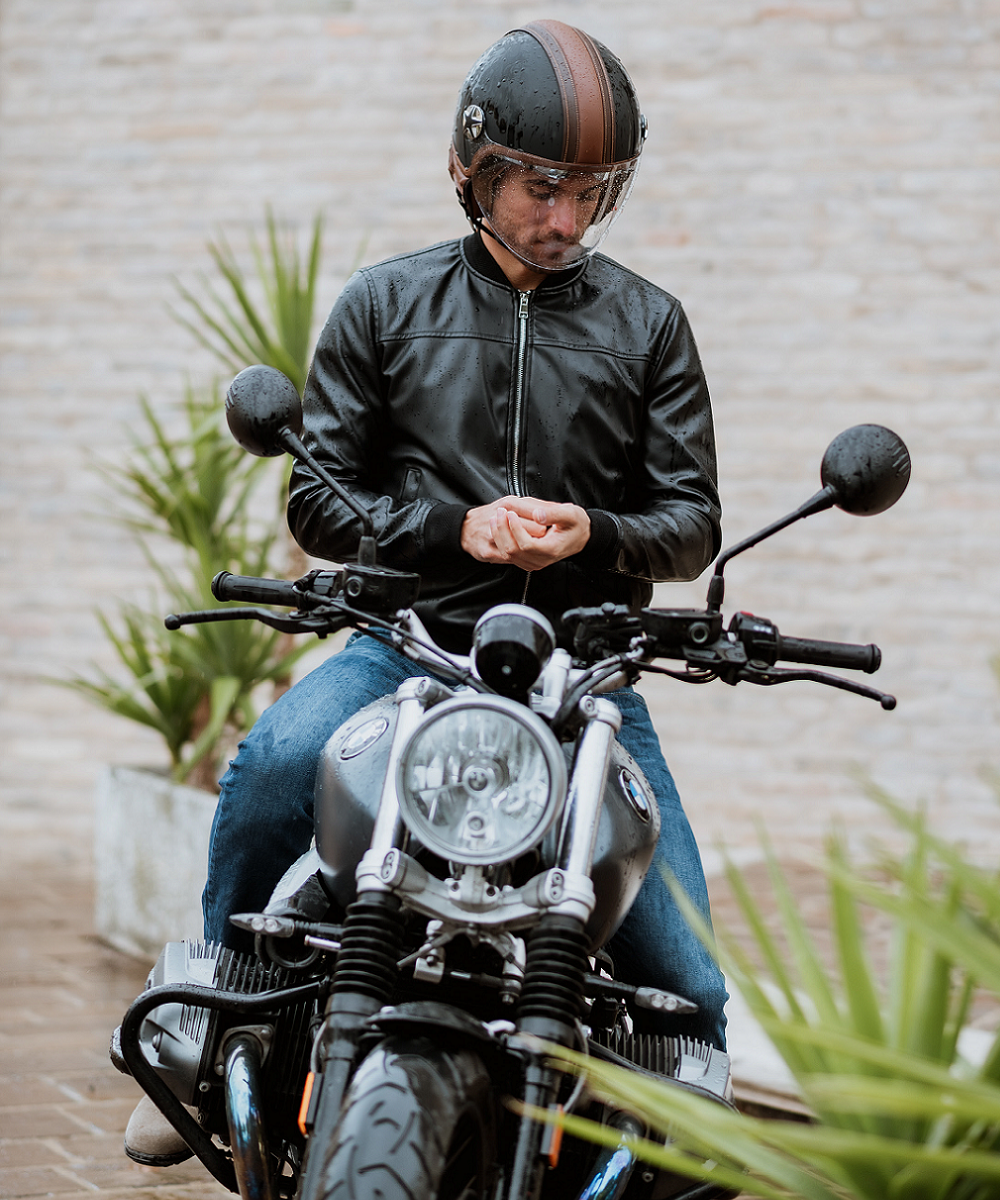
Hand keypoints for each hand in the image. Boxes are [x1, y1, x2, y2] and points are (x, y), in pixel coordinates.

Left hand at [461, 496, 589, 569]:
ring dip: (499, 535)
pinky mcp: (529, 561)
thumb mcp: (570, 514)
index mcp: (552, 549)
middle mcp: (542, 560)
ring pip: (508, 555)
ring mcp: (534, 563)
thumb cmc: (576, 524)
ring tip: (496, 517)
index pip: (526, 544)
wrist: (580, 537)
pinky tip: (500, 527)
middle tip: (499, 512)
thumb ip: (553, 513)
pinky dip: (501, 541)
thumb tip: (537, 514)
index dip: (514, 528)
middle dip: (502, 530)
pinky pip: (509, 556)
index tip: (510, 513)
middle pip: (513, 550)